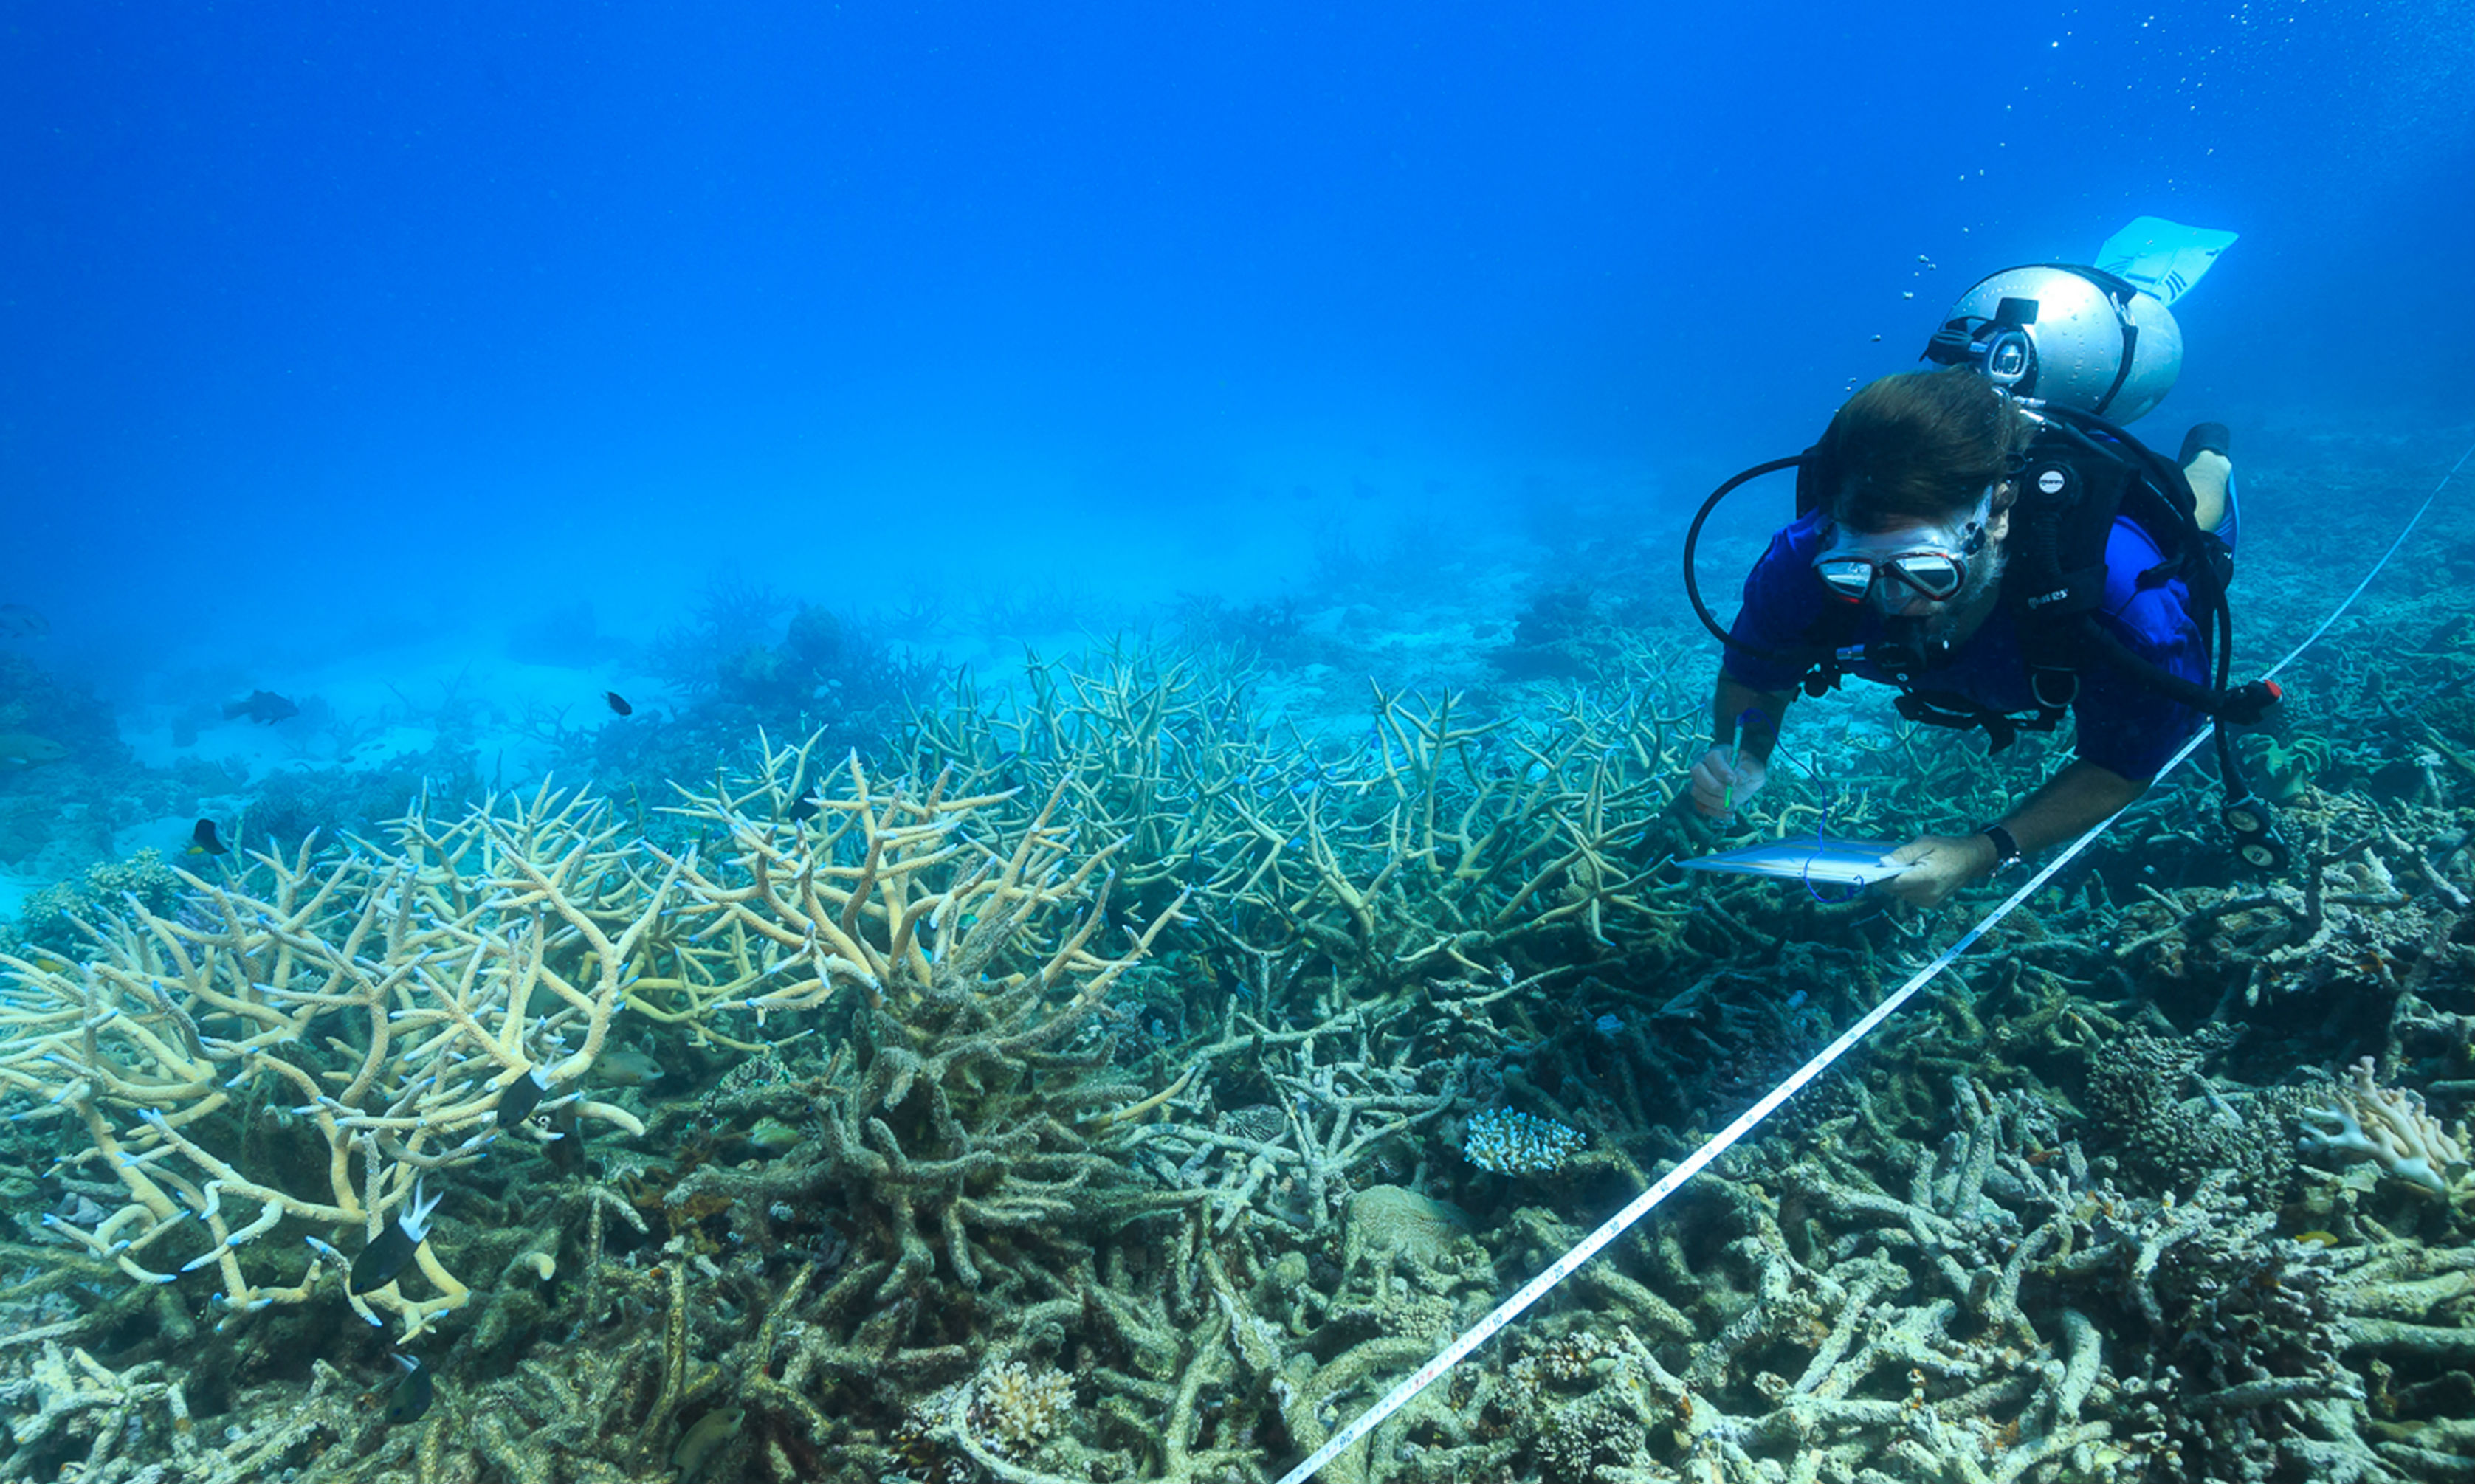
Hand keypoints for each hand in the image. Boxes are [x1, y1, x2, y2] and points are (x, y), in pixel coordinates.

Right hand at [1688, 747, 1767, 818]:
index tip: (1733, 781)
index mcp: (1717, 753)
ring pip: (1696, 791)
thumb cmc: (1749, 770)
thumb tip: (1739, 777)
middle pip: (1696, 772)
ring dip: (1714, 801)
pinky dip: (1714, 812)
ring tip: (1732, 806)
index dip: (1721, 770)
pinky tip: (1729, 815)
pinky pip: (1700, 805)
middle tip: (1730, 794)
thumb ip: (1749, 769)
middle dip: (1713, 786)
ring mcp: (1699, 781)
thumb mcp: (1756, 767)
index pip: (1712, 758)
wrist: (1745, 782)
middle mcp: (1703, 765)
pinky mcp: (1700, 796)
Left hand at [1875, 832, 1998, 907]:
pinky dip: (1906, 888)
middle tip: (1887, 865)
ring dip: (1897, 884)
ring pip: (1901, 895)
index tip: (1871, 870)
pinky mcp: (1931, 904)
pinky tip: (1912, 877)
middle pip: (1895, 890)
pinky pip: (1910, 897)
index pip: (1893, 884)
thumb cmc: (1949, 848)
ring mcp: (1929, 901)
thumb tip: (1883, 862)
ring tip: (1905, 869)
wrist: (1972, 860)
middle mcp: (1927, 894)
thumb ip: (1903, 854)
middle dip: (1888, 879)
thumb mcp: (1925, 844)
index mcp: (1926, 878)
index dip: (1880, 878)